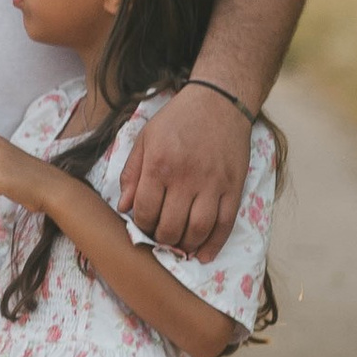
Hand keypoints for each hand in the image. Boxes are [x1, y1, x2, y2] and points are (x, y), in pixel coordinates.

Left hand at [118, 81, 251, 255]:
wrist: (219, 101)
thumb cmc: (178, 119)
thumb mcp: (145, 138)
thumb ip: (132, 173)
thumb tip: (123, 207)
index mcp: (159, 165)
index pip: (144, 210)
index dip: (140, 225)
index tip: (142, 225)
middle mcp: (186, 177)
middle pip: (170, 225)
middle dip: (161, 239)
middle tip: (160, 237)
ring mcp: (213, 184)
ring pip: (198, 229)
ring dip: (186, 245)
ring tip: (179, 246)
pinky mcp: (234, 187)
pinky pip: (225, 223)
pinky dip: (215, 244)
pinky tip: (205, 254)